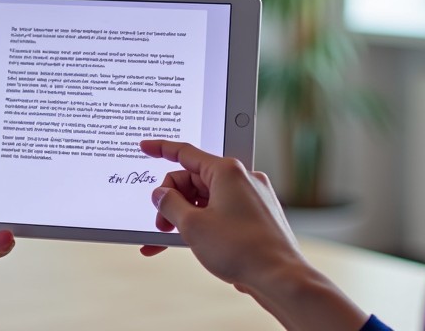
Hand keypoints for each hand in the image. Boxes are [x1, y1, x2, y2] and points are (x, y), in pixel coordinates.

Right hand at [138, 140, 367, 330]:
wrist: (280, 277)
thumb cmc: (241, 249)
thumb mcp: (192, 225)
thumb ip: (169, 204)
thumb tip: (161, 194)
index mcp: (226, 171)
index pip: (185, 152)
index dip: (160, 149)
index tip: (144, 147)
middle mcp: (241, 179)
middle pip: (193, 180)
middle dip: (171, 200)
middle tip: (160, 224)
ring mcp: (251, 198)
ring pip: (206, 199)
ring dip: (184, 215)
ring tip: (169, 238)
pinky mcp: (255, 216)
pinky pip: (220, 213)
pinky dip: (202, 224)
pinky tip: (188, 243)